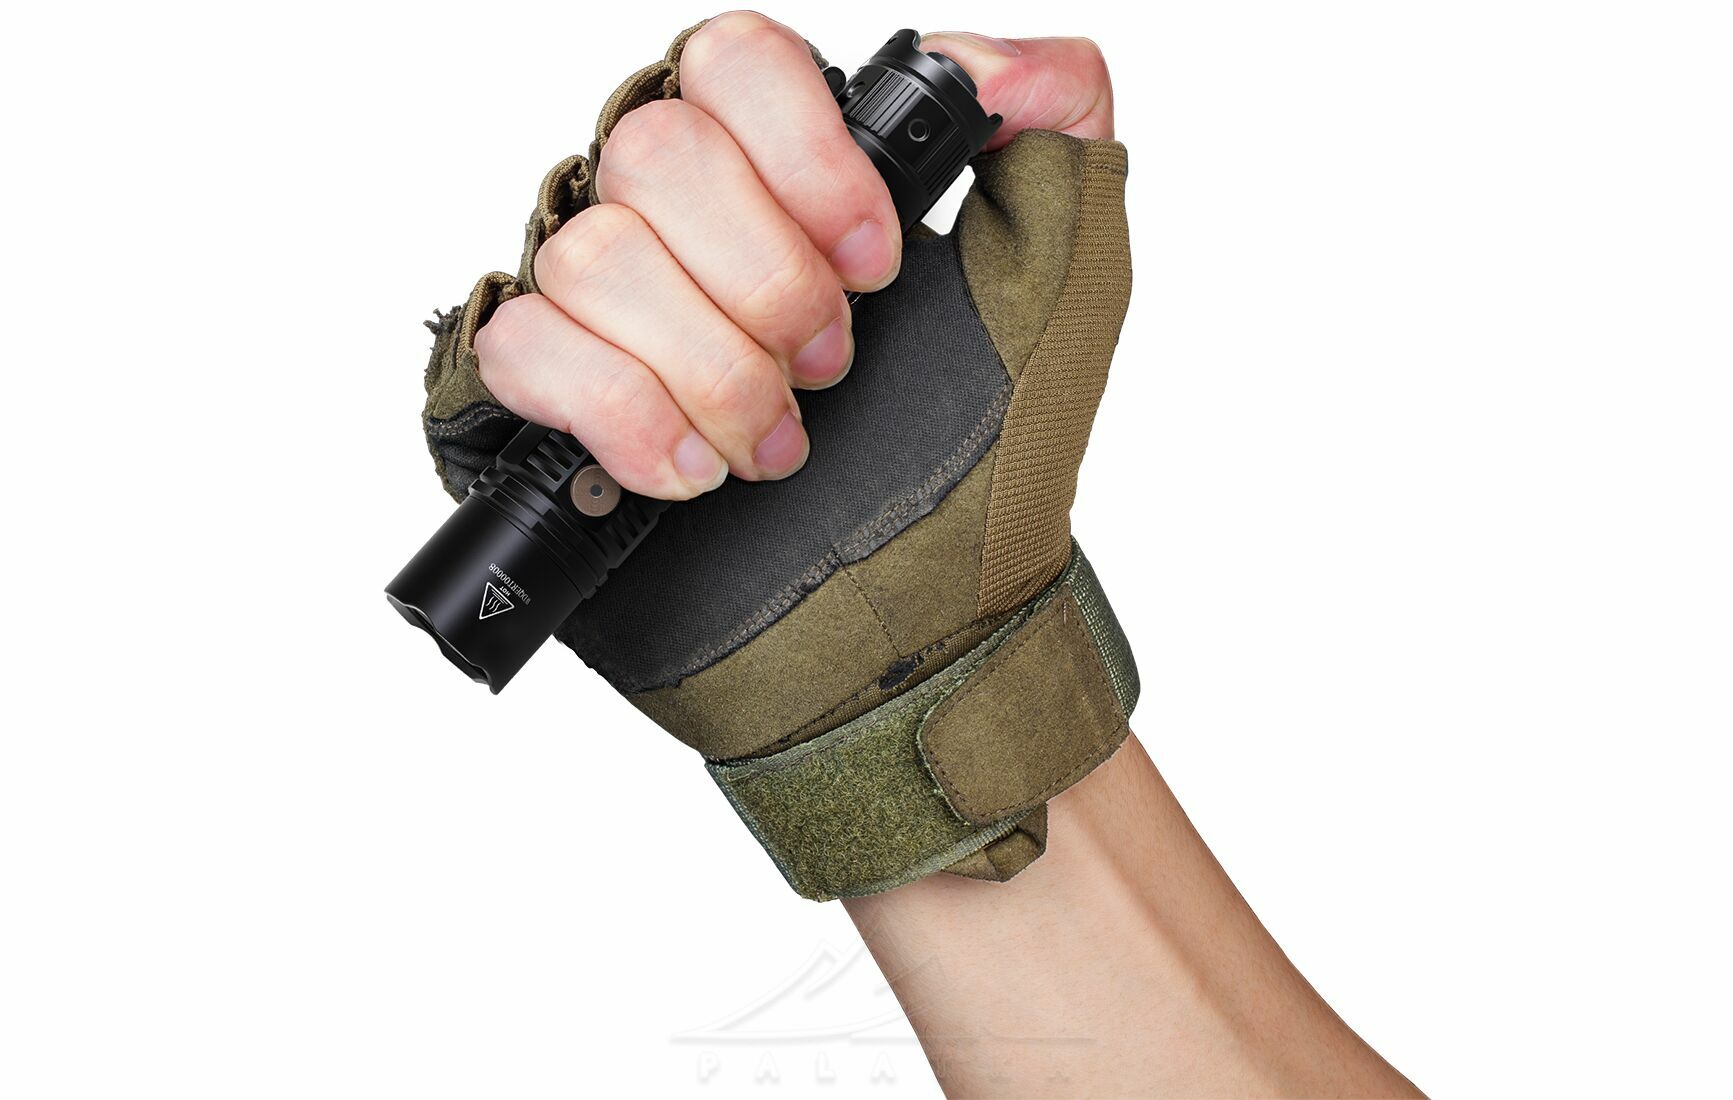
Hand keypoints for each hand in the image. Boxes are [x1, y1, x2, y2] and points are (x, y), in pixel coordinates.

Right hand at [472, 12, 1115, 499]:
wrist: (923, 627)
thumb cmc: (986, 462)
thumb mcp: (1066, 279)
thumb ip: (1062, 125)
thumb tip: (989, 61)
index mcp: (784, 171)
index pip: (736, 63)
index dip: (806, 161)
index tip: (880, 267)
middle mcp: (681, 222)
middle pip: (657, 152)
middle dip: (766, 281)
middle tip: (831, 367)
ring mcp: (605, 310)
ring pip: (592, 255)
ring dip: (710, 367)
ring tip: (777, 447)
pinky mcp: (547, 406)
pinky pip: (524, 349)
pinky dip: (623, 414)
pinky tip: (694, 471)